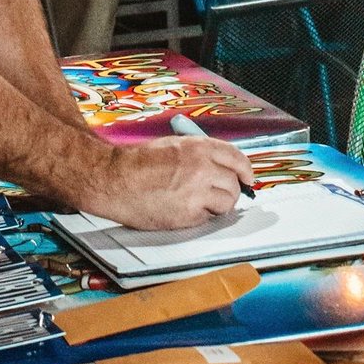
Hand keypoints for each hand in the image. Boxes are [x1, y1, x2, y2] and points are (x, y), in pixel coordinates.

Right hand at [103, 136, 255, 229]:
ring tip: (204, 203)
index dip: (245, 170)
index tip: (248, 178)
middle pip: (234, 183)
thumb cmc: (140, 162)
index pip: (236, 158)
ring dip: (220, 205)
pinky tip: (187, 209)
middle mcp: (202, 168)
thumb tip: (223, 167)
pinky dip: (203, 216)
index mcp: (199, 147)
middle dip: (232, 190)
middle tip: (223, 194)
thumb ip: (201, 154)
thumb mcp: (176, 145)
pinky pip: (208, 218)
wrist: (116, 179)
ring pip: (227, 203)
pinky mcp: (187, 215)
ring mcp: (196, 193)